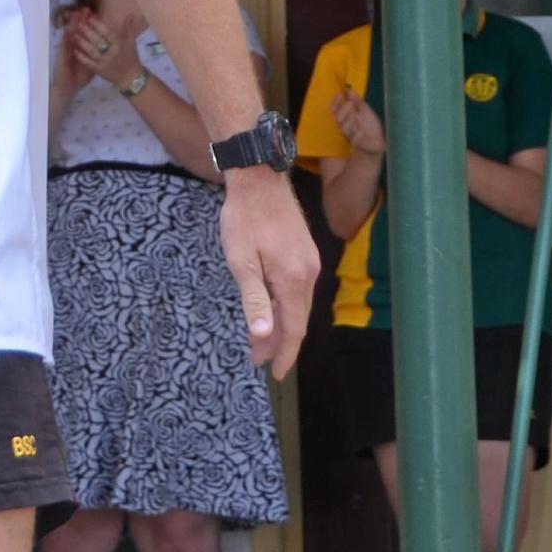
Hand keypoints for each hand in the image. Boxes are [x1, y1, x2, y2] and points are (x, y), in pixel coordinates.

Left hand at [70, 8, 139, 86]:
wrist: (131, 79)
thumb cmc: (131, 58)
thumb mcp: (131, 43)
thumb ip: (128, 28)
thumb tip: (129, 14)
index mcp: (119, 45)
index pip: (107, 33)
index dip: (97, 25)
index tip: (89, 18)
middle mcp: (111, 53)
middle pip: (97, 41)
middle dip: (87, 32)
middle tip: (78, 24)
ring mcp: (104, 63)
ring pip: (91, 51)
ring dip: (82, 42)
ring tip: (74, 35)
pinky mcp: (99, 70)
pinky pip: (88, 63)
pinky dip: (81, 56)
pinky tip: (74, 50)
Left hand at [219, 164, 318, 375]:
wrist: (259, 178)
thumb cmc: (244, 218)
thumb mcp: (241, 262)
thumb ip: (254, 300)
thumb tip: (265, 336)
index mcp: (293, 279)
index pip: (293, 329)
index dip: (284, 353)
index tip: (275, 373)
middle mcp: (308, 273)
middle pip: (298, 319)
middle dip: (280, 343)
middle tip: (259, 359)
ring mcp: (309, 261)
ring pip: (299, 304)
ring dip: (282, 324)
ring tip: (260, 339)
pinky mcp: (305, 252)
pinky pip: (298, 288)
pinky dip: (286, 305)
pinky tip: (271, 307)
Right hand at [334, 89, 385, 156]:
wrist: (377, 140)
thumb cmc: (370, 124)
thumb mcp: (366, 111)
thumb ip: (358, 102)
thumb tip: (349, 90)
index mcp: (346, 117)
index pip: (335, 109)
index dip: (335, 102)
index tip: (340, 94)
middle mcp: (345, 126)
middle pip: (338, 119)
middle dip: (343, 110)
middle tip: (350, 103)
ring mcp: (350, 136)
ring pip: (345, 129)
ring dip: (350, 121)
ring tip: (356, 117)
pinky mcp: (357, 144)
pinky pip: (355, 139)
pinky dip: (358, 134)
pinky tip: (362, 131)